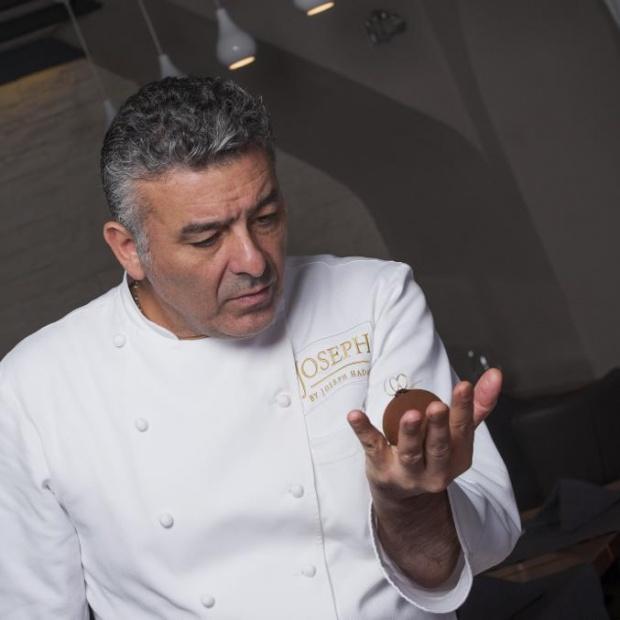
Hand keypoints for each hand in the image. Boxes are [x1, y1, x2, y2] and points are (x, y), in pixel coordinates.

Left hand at [347, 368, 501, 503]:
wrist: (402, 495)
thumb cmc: (433, 454)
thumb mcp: (458, 435)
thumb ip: (477, 406)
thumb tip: (497, 374)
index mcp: (457, 457)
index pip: (463, 429)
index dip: (464, 407)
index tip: (464, 385)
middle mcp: (435, 469)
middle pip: (438, 446)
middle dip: (438, 426)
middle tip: (437, 406)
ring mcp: (407, 472)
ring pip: (409, 452)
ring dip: (409, 433)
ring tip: (410, 415)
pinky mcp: (380, 468)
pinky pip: (371, 447)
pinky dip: (363, 430)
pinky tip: (355, 415)